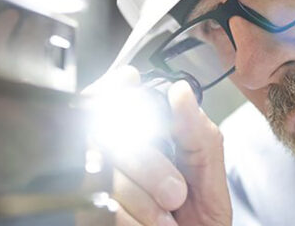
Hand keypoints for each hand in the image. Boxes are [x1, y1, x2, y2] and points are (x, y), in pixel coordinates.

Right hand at [85, 67, 230, 225]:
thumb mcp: (209, 181)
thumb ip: (199, 135)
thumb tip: (181, 92)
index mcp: (138, 144)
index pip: (108, 102)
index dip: (112, 88)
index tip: (129, 82)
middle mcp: (107, 163)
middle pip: (106, 136)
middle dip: (149, 165)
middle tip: (175, 194)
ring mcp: (90, 191)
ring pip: (103, 174)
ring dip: (143, 202)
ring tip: (164, 221)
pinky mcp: (85, 214)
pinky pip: (100, 208)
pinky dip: (131, 221)